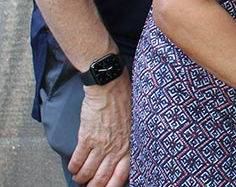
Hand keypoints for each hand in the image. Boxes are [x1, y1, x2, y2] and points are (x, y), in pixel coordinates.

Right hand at [67, 70, 130, 186]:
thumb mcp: (134, 122)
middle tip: (90, 186)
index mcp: (130, 144)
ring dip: (81, 177)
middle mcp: (116, 148)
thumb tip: (124, 151)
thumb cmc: (125, 100)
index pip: (122, 174)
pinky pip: (77, 160)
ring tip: (80, 177)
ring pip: (87, 172)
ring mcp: (101, 144)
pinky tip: (73, 168)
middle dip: (94, 186)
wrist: (110, 86)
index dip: (112, 185)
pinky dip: (73, 167)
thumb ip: (129, 139)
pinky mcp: (87, 137)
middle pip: (102, 178)